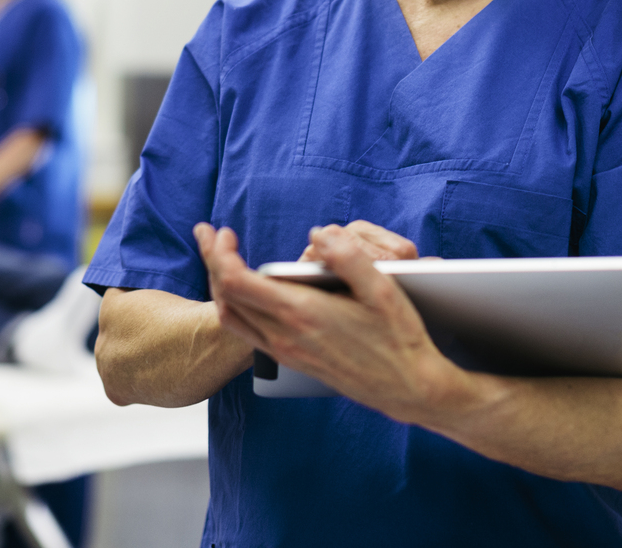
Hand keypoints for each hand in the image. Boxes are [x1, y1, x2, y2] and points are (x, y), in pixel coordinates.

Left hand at [194, 222, 460, 425]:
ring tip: (225, 260)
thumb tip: (319, 232)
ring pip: (232, 319)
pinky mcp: (292, 361)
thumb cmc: (399, 338)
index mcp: (300, 314)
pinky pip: (248, 333)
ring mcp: (286, 353)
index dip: (220, 253)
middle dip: (212, 263)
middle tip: (214, 237)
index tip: (225, 232)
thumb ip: (348, 256)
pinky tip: (251, 291)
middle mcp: (285, 337)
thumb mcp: (382, 289)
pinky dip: (237, 307)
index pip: (235, 282)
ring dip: (221, 287)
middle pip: (225, 299)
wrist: (409, 389)